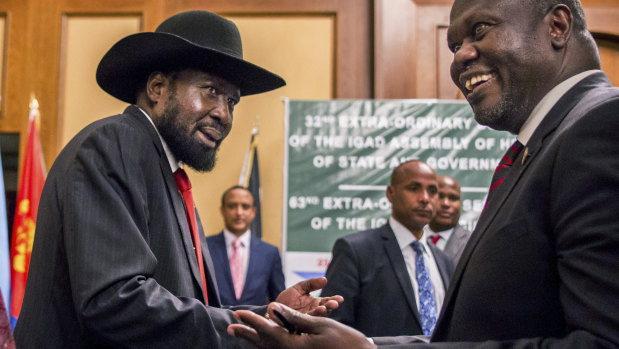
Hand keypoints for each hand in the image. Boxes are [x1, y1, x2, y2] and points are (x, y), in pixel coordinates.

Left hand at [228, 302, 374, 348]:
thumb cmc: (343, 341)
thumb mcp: (319, 324)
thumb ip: (294, 317)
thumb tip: (274, 308)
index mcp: (293, 346)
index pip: (267, 331)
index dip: (251, 321)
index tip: (238, 313)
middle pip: (263, 343)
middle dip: (247, 333)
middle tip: (230, 326)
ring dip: (255, 339)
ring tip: (240, 331)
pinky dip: (268, 344)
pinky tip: (264, 339)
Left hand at [274, 277, 342, 315]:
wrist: (273, 309)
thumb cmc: (287, 299)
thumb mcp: (299, 288)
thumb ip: (311, 283)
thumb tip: (325, 279)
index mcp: (315, 304)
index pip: (327, 302)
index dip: (334, 300)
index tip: (340, 299)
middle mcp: (313, 313)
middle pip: (325, 311)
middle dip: (330, 307)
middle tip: (334, 304)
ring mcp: (306, 319)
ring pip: (316, 317)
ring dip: (321, 313)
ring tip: (324, 308)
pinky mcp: (298, 324)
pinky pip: (304, 321)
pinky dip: (308, 318)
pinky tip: (312, 313)